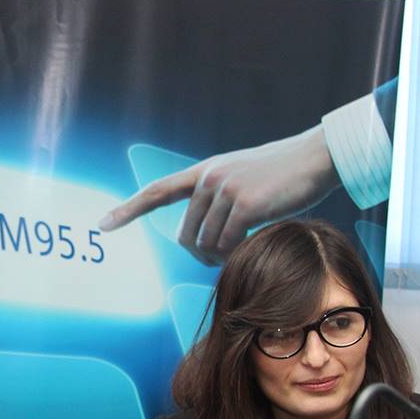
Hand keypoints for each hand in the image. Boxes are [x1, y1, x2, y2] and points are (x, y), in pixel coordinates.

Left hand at [98, 125, 340, 264]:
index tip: (103, 224)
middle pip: (186, 235)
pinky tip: (252, 246)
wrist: (316, 158)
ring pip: (206, 244)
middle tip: (219, 261)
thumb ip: (218, 198)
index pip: (157, 191)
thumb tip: (202, 237)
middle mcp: (209, 178)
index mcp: (204, 171)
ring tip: (242, 250)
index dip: (129, 210)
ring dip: (221, 257)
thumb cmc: (284, 174)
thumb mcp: (242, 177)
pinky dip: (236, 254)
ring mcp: (226, 190)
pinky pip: (227, 245)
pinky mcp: (245, 205)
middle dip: (199, 255)